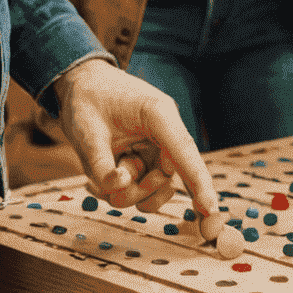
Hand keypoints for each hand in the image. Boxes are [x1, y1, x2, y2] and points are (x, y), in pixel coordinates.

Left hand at [54, 58, 219, 230]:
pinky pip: (145, 183)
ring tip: (103, 179)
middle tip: (109, 186)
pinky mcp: (149, 154)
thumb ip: (101, 165)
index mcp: (157, 113)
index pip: (183, 149)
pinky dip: (125, 189)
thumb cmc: (86, 100)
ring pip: (157, 184)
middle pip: (168, 175)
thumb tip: (119, 188)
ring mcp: (158, 143)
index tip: (210, 209)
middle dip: (140, 190)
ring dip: (131, 192)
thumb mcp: (85, 132)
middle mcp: (165, 130)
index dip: (198, 181)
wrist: (83, 83)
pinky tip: (105, 176)